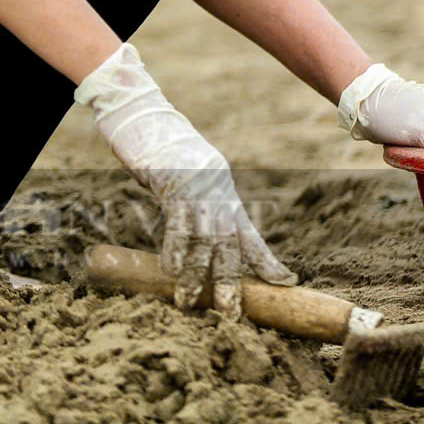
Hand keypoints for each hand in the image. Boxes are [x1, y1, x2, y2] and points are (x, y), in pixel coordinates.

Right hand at [76, 43, 296, 315]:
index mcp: (223, 188)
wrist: (139, 109)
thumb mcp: (182, 175)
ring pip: (205, 238)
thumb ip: (192, 202)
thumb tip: (191, 236)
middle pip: (231, 243)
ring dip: (199, 274)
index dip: (266, 260)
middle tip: (233, 313)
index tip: (284, 283)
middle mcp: (216, 189)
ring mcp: (195, 185)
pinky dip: (176, 249)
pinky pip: (178, 222)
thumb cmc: (156, 143)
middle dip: (232, 281)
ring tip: (191, 302)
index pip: (249, 232)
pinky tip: (172, 270)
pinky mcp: (171, 181)